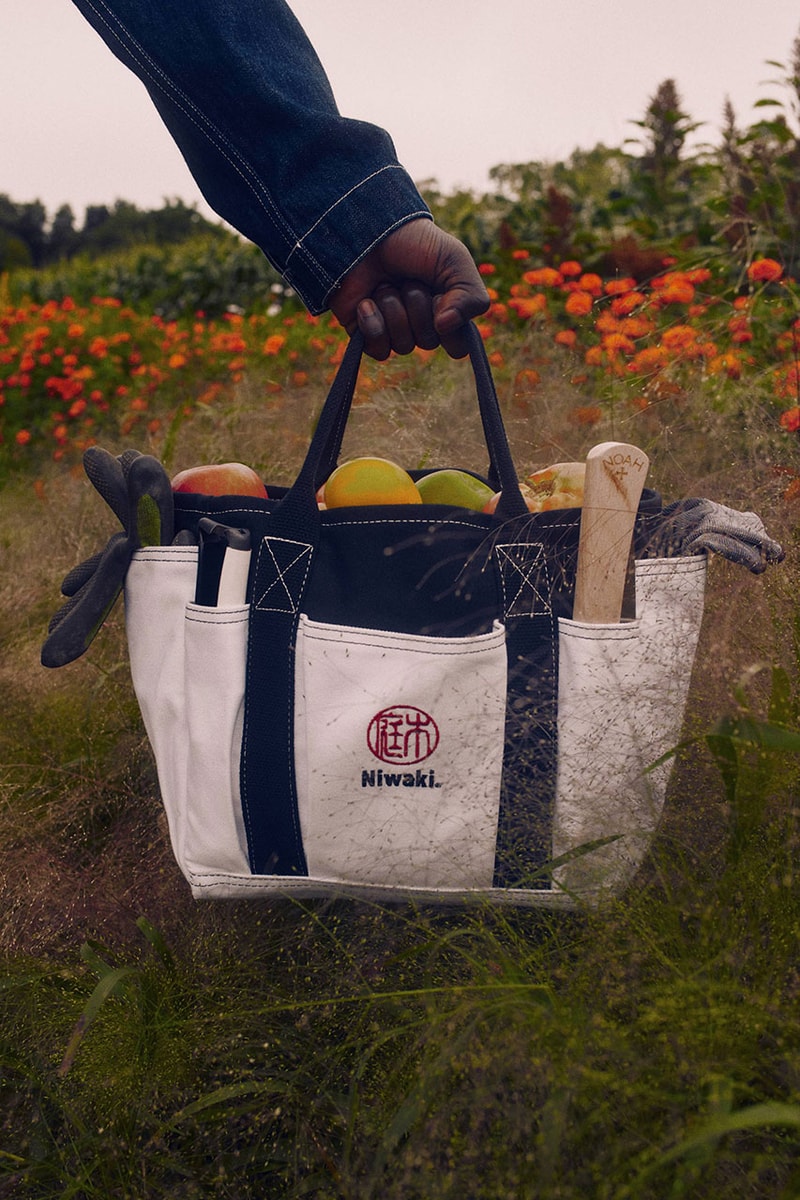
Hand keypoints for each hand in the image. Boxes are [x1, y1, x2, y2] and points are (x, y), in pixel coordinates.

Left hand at [329, 218, 489, 359]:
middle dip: (417, 305)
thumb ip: (470, 297)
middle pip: (428, 342)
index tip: (440, 296)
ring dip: (393, 308)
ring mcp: (394, 332)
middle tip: (409, 279)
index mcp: (447, 313)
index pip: (457, 346)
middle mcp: (422, 326)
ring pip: (403, 345)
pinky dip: (372, 323)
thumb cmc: (417, 244)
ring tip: (386, 284)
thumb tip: (444, 327)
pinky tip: (367, 302)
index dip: (450, 326)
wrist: (370, 231)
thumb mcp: (456, 262)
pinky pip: (378, 350)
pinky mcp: (367, 334)